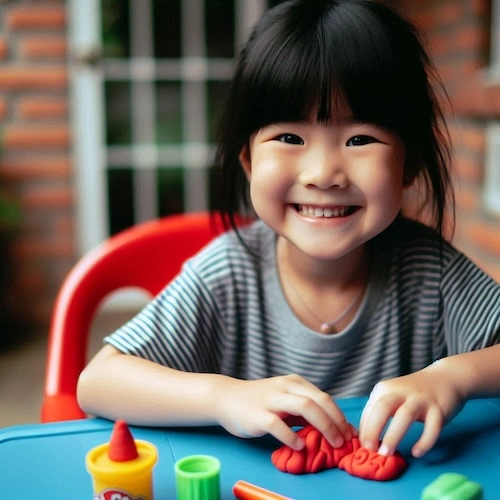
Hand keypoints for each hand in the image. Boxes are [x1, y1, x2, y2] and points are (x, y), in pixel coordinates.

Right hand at [213, 373, 354, 449]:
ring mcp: (271, 399)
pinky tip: (300, 445)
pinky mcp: (257, 415)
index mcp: (294, 382)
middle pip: (318, 400)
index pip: (324, 397)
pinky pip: (278, 425)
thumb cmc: (259, 401)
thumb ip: (303, 411)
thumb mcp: (284, 400)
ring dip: (324, 425)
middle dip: (337, 421)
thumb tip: (331, 427)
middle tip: (345, 440)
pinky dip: (292, 436)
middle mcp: (285, 387)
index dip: (340, 415)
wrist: (226, 398)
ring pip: (304, 407)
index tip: (350, 433)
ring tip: (332, 442)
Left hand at [359, 361, 466, 457]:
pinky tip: (416, 453)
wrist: (444, 378)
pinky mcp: (438, 409)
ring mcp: (420, 399)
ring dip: (393, 435)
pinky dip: (424, 441)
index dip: (364, 431)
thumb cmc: (413, 394)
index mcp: (384, 389)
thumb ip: (379, 412)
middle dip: (373, 430)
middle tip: (370, 450)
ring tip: (387, 453)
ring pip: (404, 416)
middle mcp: (400, 392)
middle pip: (382, 408)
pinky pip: (432, 427)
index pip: (369, 411)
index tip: (363, 448)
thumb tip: (366, 438)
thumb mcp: (392, 396)